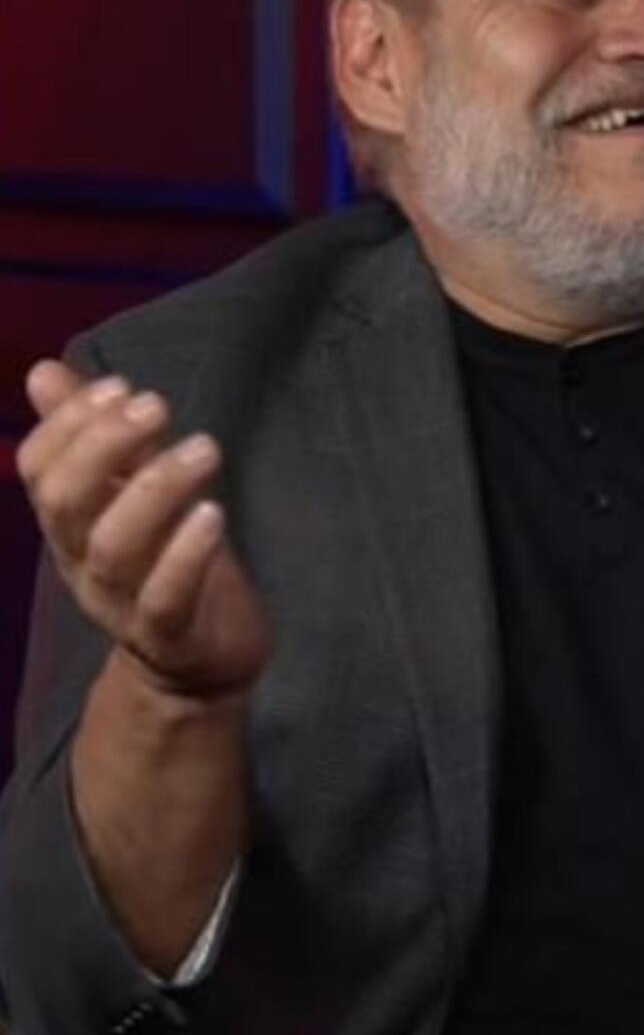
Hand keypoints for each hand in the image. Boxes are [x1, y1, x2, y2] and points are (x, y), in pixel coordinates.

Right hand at [18, 359, 270, 700]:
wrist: (199, 663)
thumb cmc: (169, 562)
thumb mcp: (135, 492)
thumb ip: (97, 438)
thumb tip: (43, 371)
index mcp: (70, 525)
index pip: (39, 471)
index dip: (70, 425)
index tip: (121, 386)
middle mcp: (81, 562)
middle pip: (65, 503)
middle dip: (104, 446)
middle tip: (156, 406)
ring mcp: (120, 603)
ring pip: (114, 546)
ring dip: (155, 489)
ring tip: (203, 447)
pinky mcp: (169, 634)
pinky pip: (164, 598)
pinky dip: (185, 555)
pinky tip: (214, 513)